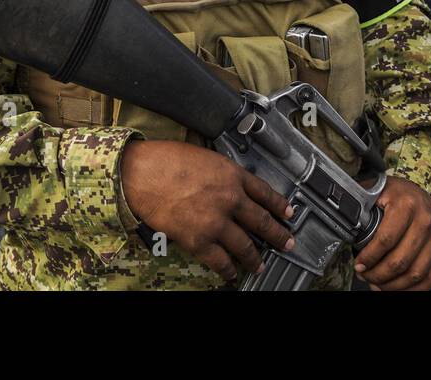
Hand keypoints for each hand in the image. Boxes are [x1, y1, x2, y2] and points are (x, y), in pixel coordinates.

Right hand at [121, 140, 294, 281]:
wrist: (142, 174)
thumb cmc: (166, 160)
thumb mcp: (205, 157)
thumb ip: (222, 173)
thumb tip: (228, 184)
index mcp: (232, 175)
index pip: (265, 192)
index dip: (280, 205)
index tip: (288, 213)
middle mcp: (230, 199)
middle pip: (262, 221)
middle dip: (278, 236)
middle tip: (287, 243)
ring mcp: (216, 221)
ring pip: (245, 245)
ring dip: (255, 258)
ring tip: (261, 265)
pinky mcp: (199, 240)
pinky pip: (219, 260)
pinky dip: (227, 270)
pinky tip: (232, 273)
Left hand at [353, 177, 430, 289]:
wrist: (416, 191)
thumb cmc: (394, 193)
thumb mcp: (375, 192)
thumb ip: (360, 207)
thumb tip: (344, 222)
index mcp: (407, 204)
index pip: (385, 240)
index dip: (369, 257)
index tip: (359, 264)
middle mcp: (426, 219)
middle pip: (400, 260)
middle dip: (378, 274)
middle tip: (366, 275)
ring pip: (416, 273)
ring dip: (394, 285)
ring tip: (378, 283)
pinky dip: (414, 289)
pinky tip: (398, 287)